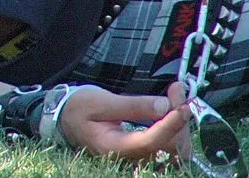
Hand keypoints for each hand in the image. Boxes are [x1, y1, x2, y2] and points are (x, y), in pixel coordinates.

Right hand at [59, 81, 190, 162]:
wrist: (66, 119)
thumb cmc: (79, 108)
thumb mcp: (99, 101)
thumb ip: (131, 105)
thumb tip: (163, 106)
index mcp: (115, 147)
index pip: (151, 141)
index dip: (170, 125)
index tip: (181, 106)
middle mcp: (131, 158)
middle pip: (170, 149)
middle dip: (179, 120)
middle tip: (177, 91)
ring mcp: (140, 158)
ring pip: (176, 151)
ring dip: (181, 125)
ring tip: (176, 98)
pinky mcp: (146, 153)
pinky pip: (171, 148)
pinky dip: (177, 129)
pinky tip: (173, 111)